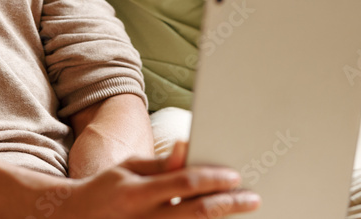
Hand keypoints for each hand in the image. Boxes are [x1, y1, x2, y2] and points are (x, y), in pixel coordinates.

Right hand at [51, 142, 260, 218]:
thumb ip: (160, 163)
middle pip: (196, 213)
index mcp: (136, 193)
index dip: (213, 179)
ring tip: (240, 210)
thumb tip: (186, 147)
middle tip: (252, 198)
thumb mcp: (128, 168)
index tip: (235, 176)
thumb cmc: (107, 189)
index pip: (184, 183)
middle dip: (228, 204)